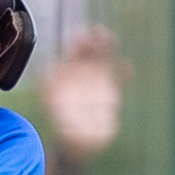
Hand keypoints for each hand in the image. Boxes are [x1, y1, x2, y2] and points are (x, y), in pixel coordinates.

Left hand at [41, 26, 127, 173]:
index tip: (81, 35)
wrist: (74, 141)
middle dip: (96, 39)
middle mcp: (84, 73)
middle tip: (99, 32)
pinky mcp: (111, 94)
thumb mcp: (49, 102)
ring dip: (108, 48)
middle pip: (92, 50)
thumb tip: (48, 71)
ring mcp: (98, 82)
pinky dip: (124, 72)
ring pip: (105, 60)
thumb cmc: (59, 119)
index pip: (75, 51)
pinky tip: (127, 68)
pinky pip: (119, 80)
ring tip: (110, 40)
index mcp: (68, 71)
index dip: (79, 41)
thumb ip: (49, 85)